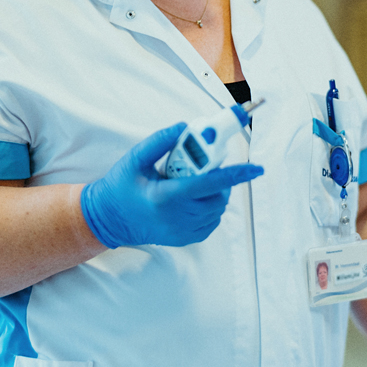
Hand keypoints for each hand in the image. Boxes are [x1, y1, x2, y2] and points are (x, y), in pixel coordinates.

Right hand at [81, 123, 263, 248]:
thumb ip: (160, 141)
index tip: (257, 168)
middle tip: (207, 166)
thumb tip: (185, 128)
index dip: (235, 174)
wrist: (109, 220)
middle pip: (217, 195)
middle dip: (220, 178)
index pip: (209, 184)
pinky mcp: (186, 239)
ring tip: (195, 181)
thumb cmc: (121, 187)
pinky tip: (192, 198)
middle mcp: (177, 218)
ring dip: (216, 192)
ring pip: (217, 209)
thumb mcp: (135, 158)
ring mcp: (183, 232)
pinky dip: (210, 207)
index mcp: (165, 196)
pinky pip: (211, 221)